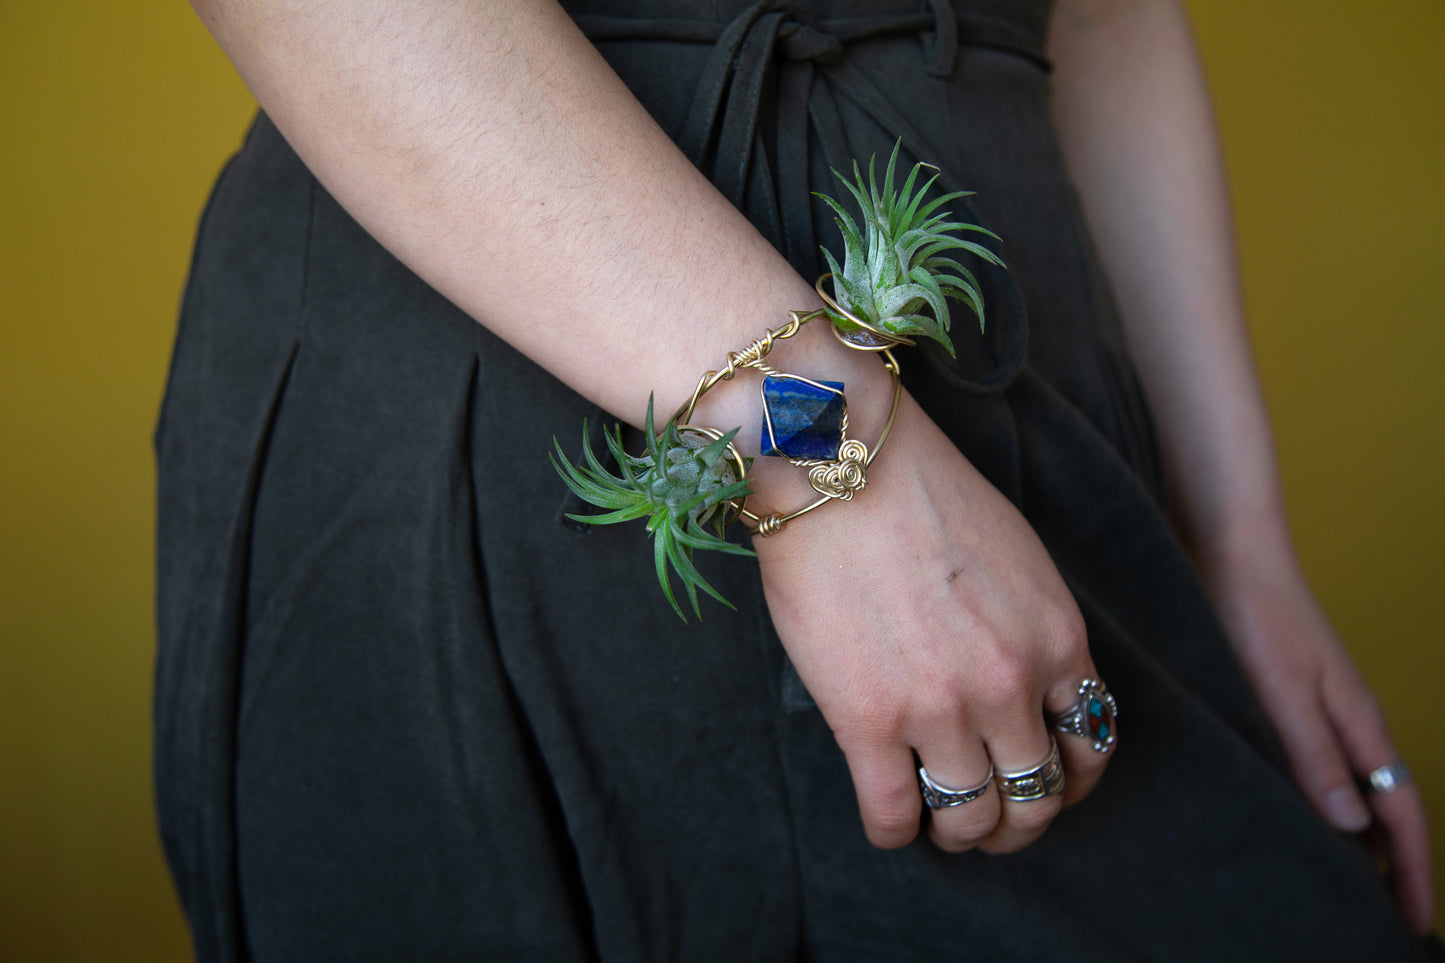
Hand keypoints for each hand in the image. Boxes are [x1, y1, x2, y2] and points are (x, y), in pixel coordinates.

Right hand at [752, 393, 1112, 853]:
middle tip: (989, 821)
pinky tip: (888, 823)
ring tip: (938, 826)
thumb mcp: (1018, 556)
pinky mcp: (867, 721)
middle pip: (1036, 796)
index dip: (1072, 781)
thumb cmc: (919, 491)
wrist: (836, 465)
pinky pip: (893, 815)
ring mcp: (940, 708)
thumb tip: (1022, 688)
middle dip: (1017, 823)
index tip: (1046, 785)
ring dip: (959, 835)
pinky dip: (894, 834)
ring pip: (970, 818)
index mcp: (1057, 638)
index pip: (1092, 743)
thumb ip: (1032, 627)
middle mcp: (1010, 684)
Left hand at [1208, 543, 1434, 934]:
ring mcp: (1322, 706)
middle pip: (1386, 807)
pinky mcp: (1288, 693)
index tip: (1414, 926)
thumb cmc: (1256, 612)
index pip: (1401, 814)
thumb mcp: (1282, 690)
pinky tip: (1294, 810)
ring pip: (1354, 786)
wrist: (1230, 547)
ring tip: (1345, 881)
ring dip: (1361, 836)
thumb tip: (1354, 826)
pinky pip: (1321, 762)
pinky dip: (1323, 799)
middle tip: (1384, 919)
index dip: (1412, 872)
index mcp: (1358, 723)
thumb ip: (1314, 755)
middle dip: (1395, 865)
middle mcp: (1349, 719)